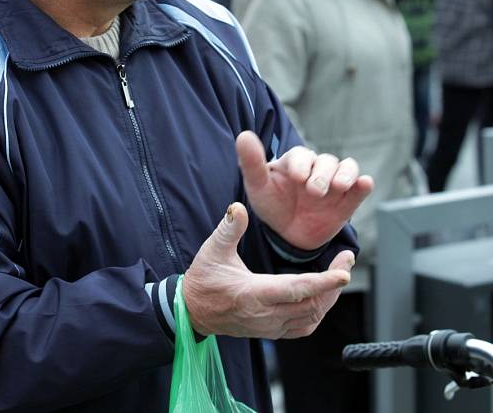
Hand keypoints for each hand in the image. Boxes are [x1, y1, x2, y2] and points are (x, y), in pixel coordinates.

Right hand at [184, 201, 353, 337]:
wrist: (193, 310)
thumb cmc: (203, 280)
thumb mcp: (212, 250)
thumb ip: (229, 229)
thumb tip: (239, 208)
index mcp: (254, 294)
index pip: (296, 290)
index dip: (322, 282)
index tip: (343, 272)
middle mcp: (266, 315)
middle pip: (312, 304)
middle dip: (334, 284)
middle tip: (346, 259)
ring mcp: (271, 326)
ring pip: (312, 316)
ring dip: (329, 297)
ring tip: (339, 275)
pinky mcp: (272, 332)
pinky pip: (304, 326)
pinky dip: (318, 312)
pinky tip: (323, 297)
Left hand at [237, 131, 372, 250]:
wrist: (287, 233)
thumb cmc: (271, 204)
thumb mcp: (257, 186)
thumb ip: (251, 162)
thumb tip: (244, 135)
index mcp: (294, 161)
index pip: (301, 155)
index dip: (300, 164)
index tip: (296, 177)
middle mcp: (316, 168)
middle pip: (326, 161)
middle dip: (322, 174)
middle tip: (314, 191)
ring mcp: (334, 183)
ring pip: (346, 168)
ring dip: (345, 174)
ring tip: (339, 186)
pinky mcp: (348, 200)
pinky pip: (360, 189)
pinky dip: (364, 185)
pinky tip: (365, 183)